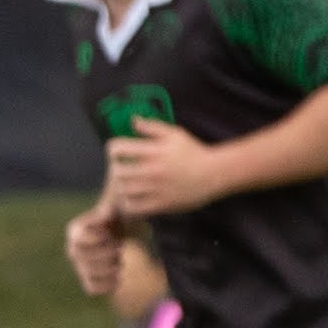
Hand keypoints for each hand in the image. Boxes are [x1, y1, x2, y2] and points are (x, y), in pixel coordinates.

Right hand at [62, 195, 127, 298]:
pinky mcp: (88, 279)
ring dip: (108, 269)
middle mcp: (72, 249)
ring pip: (88, 274)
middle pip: (84, 258)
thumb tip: (106, 213)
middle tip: (119, 248)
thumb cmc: (116, 217)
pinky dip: (106, 285)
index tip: (109, 234)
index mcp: (74, 232)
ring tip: (119, 261)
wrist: (118, 231)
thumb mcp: (114, 209)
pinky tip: (118, 277)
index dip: (98, 240)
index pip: (80, 241)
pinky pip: (92, 288)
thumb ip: (109, 210)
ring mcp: (79, 266)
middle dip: (106, 254)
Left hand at [101, 118, 216, 217]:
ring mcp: (155, 188)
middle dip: (116, 169)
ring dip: (121, 187)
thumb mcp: (175, 134)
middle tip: (122, 170)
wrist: (214, 174)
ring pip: (122, 190)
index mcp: (154, 151)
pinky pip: (132, 207)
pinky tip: (134, 198)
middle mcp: (152, 170)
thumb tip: (133, 120)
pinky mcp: (160, 204)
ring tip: (127, 184)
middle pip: (117, 171)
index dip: (114, 149)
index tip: (120, 152)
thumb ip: (152, 127)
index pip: (118, 148)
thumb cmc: (194, 153)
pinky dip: (128, 203)